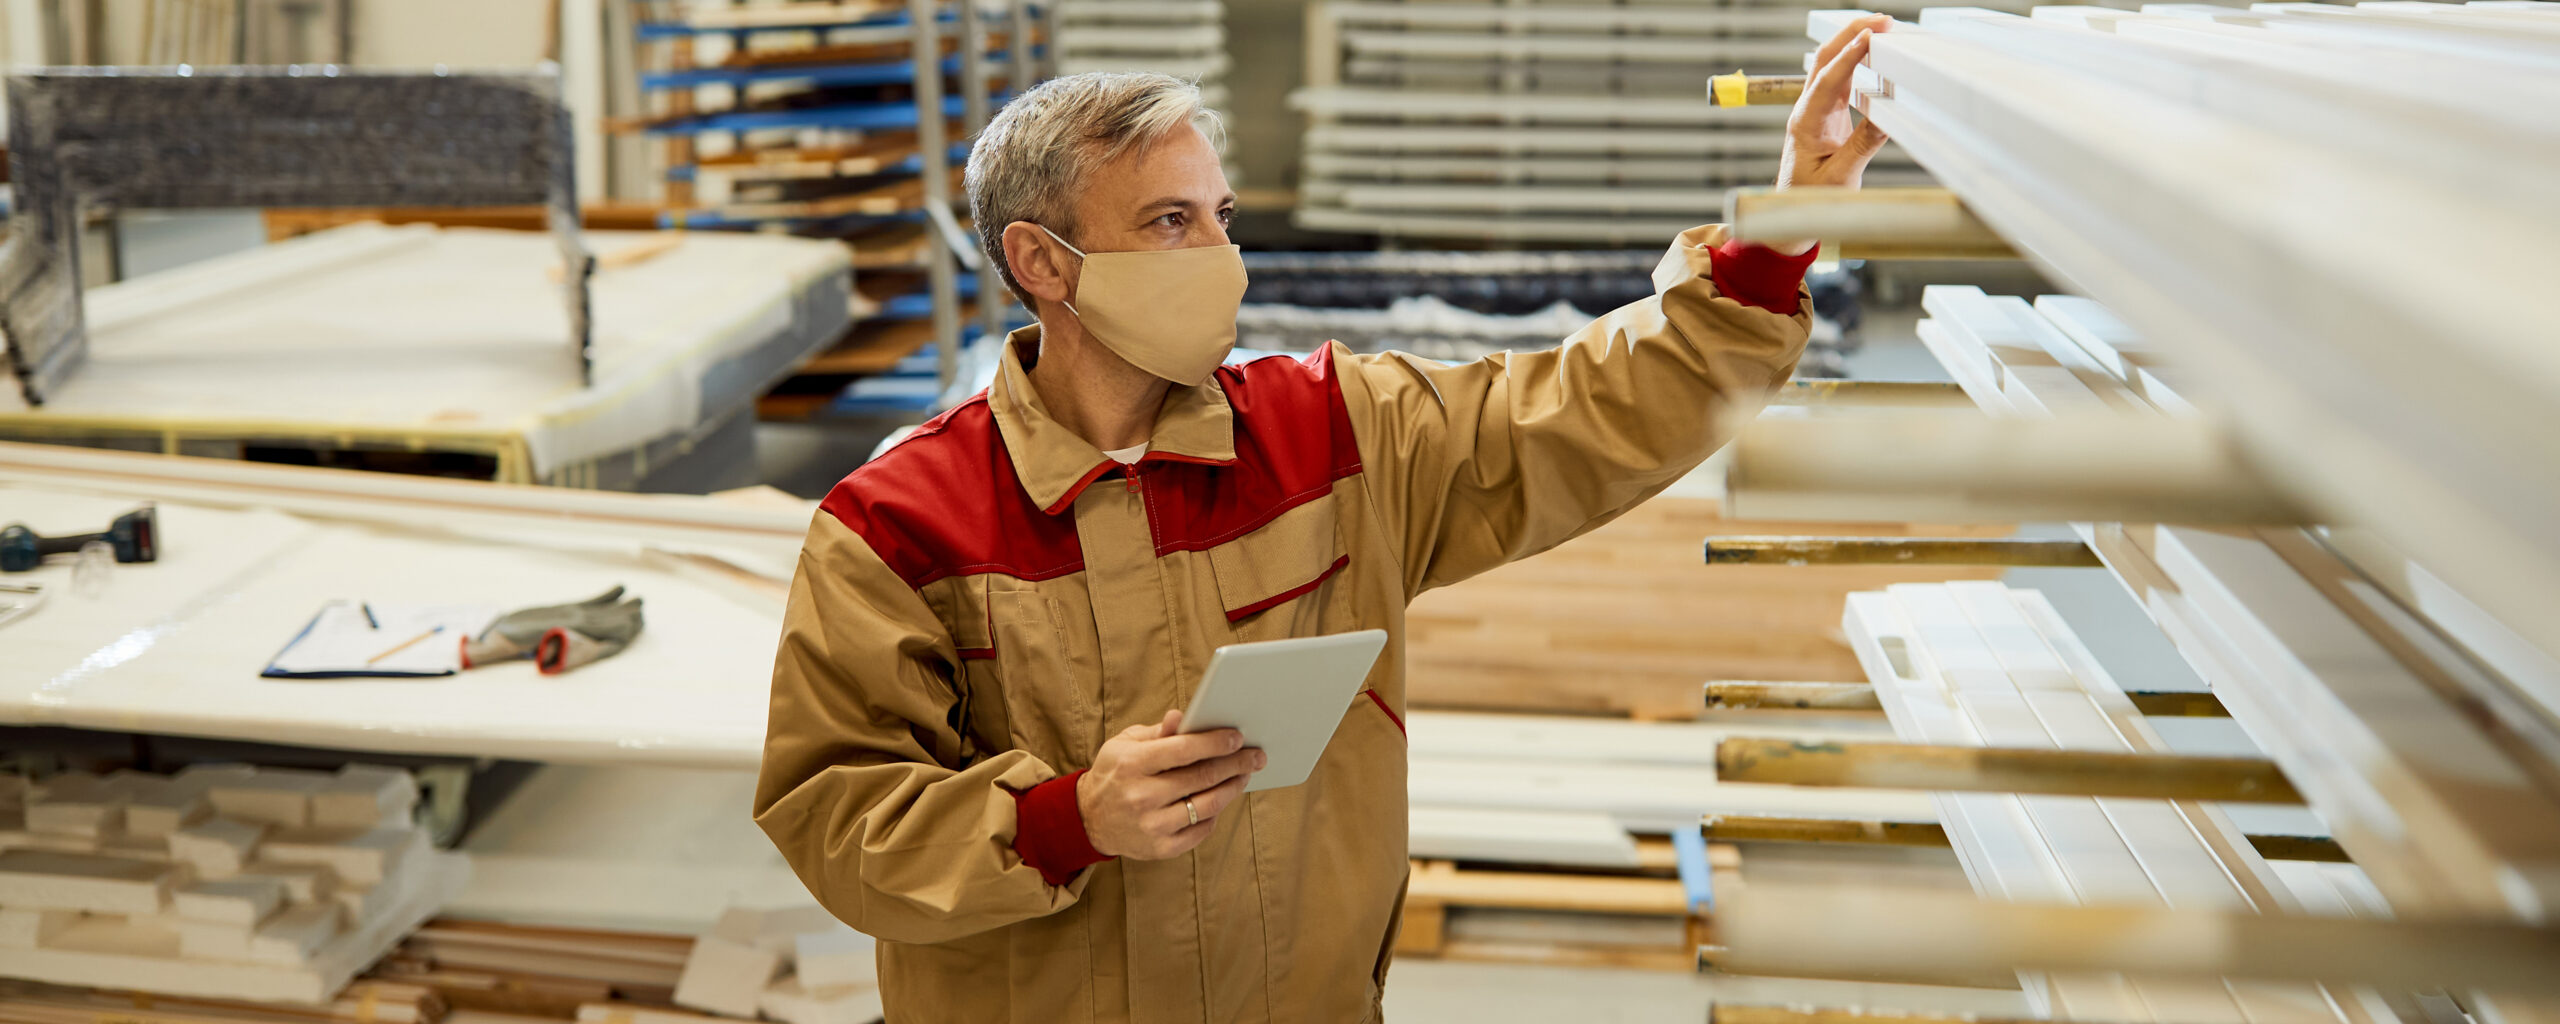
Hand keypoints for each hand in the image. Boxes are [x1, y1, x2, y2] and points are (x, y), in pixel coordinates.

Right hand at [1077, 709, 1264, 859]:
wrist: (1089, 819)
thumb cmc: (1114, 773)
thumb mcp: (1125, 744)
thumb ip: (1158, 732)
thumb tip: (1182, 717)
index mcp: (1132, 764)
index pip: (1183, 750)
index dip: (1215, 742)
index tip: (1238, 737)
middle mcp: (1142, 796)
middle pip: (1202, 777)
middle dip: (1235, 764)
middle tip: (1255, 756)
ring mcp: (1152, 825)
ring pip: (1207, 805)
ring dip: (1232, 788)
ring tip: (1243, 776)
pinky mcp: (1160, 848)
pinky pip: (1200, 830)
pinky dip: (1215, 814)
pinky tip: (1220, 800)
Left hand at [1777, 15, 1892, 192]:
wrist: (1793, 209)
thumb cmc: (1809, 197)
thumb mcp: (1840, 176)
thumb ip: (1862, 147)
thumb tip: (1886, 117)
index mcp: (1805, 123)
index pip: (1827, 81)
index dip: (1849, 57)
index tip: (1868, 37)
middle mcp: (1808, 110)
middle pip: (1825, 60)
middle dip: (1850, 34)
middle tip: (1880, 20)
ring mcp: (1817, 109)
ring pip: (1832, 65)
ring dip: (1853, 42)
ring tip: (1881, 27)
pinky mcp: (1828, 114)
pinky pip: (1842, 78)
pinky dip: (1857, 60)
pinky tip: (1873, 51)